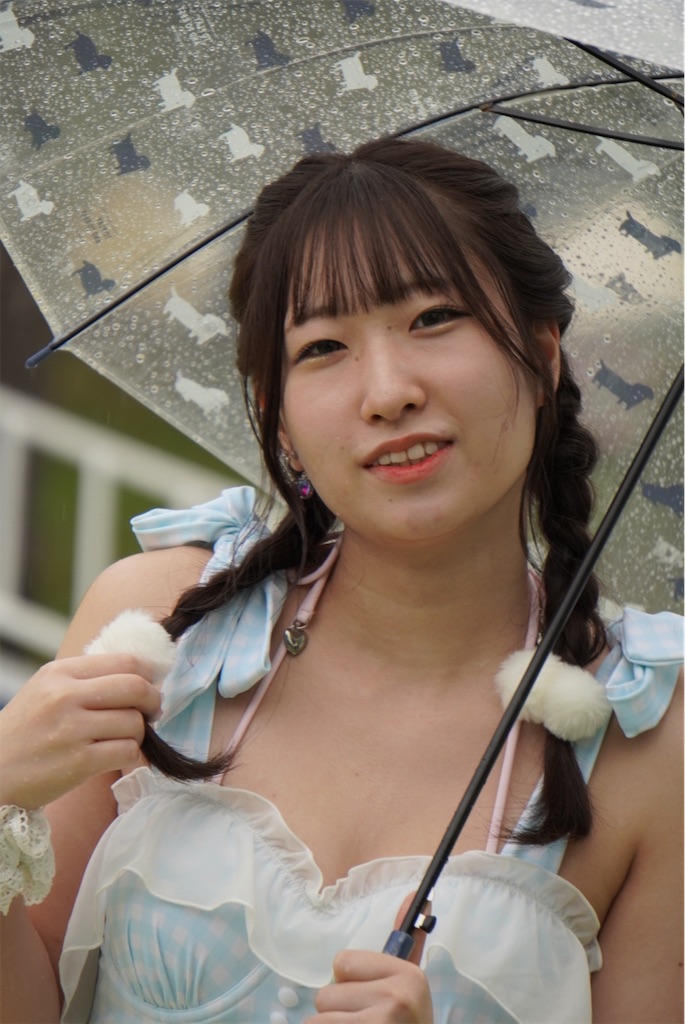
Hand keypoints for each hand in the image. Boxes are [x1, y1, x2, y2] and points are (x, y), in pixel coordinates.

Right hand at [0, 653, 161, 808]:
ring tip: (125, 738)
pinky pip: (127, 751)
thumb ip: (86, 679)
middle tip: (151, 713)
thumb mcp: (46, 690)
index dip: (146, 675)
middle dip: (153, 701)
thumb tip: (140, 676)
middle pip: (136, 687)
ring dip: (139, 733)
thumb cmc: (25, 732)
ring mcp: (71, 729)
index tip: (148, 688)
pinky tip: (117, 756)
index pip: (125, 661)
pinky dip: (130, 755)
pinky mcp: (78, 762)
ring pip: (135, 722)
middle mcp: (65, 696)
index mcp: (59, 673)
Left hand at [307, 894, 433, 1022]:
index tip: (374, 1002)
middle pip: (326, 995)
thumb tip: (415, 893)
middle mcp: (397, 1001)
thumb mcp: (410, 987)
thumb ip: (411, 940)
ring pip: (316, 1022)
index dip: (351, 985)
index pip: (341, 963)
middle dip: (338, 1014)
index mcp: (409, 977)